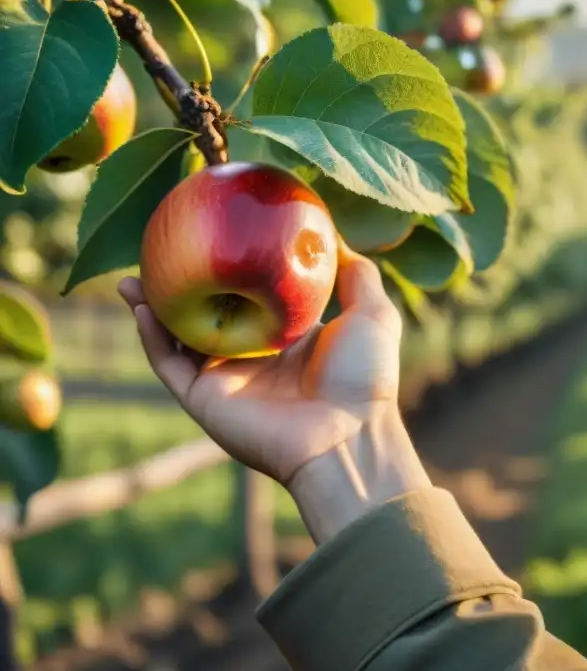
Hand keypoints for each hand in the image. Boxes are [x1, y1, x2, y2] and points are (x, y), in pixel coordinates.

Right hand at [118, 243, 431, 541]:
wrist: (347, 434)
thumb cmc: (364, 376)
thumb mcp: (372, 313)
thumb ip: (357, 276)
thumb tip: (334, 236)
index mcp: (288, 340)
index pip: (250, 299)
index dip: (231, 272)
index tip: (215, 237)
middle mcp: (253, 359)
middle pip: (206, 316)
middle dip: (180, 289)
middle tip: (161, 254)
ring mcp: (226, 379)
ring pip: (177, 339)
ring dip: (153, 309)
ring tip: (130, 279)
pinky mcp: (205, 399)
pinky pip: (169, 364)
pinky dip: (151, 337)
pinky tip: (142, 307)